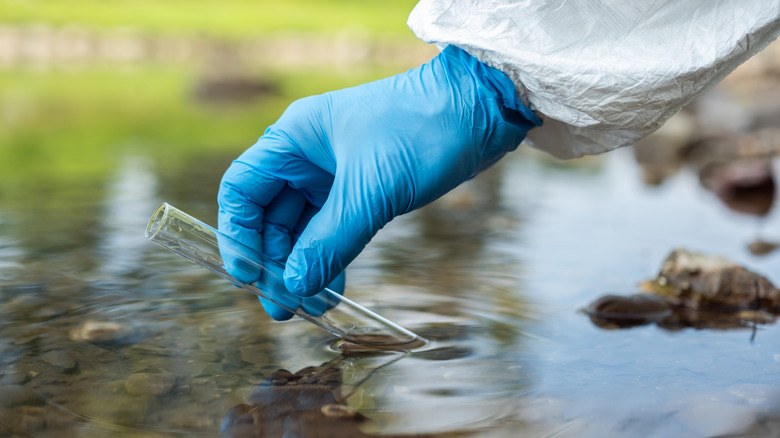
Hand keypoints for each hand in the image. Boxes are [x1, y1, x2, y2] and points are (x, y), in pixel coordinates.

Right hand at [218, 46, 539, 318]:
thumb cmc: (421, 130)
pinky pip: (334, 228)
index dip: (239, 235)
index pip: (242, 190)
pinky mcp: (362, 187)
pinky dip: (330, 256)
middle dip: (275, 261)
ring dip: (304, 265)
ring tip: (311, 305)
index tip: (248, 276)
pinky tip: (333, 286)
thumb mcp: (371, 190)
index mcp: (294, 139)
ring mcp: (334, 172)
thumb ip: (331, 241)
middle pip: (270, 216)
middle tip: (284, 307)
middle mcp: (307, 155)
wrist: (479, 108)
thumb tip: (295, 286)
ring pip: (303, 227)